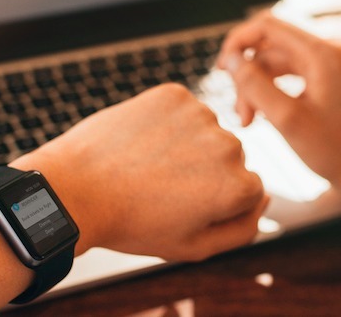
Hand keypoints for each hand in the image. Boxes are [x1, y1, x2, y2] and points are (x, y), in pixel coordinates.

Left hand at [14, 84, 267, 260]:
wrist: (74, 189)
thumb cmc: (133, 223)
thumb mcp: (193, 246)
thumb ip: (242, 228)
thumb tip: (266, 197)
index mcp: (238, 186)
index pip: (248, 190)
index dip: (215, 201)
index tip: (182, 206)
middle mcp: (228, 146)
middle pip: (229, 158)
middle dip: (203, 171)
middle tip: (160, 189)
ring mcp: (201, 115)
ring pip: (205, 132)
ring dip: (186, 145)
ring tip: (147, 166)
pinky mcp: (173, 94)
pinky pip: (181, 109)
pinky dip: (166, 122)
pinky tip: (141, 142)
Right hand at [217, 11, 340, 234]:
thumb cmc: (334, 151)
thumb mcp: (286, 120)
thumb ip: (254, 85)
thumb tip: (230, 60)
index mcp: (323, 52)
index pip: (267, 26)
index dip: (238, 42)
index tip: (220, 69)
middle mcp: (332, 48)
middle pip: (271, 46)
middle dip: (249, 76)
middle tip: (241, 116)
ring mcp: (335, 60)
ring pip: (279, 61)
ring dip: (259, 86)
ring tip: (249, 121)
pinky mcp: (334, 74)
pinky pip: (293, 71)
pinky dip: (275, 89)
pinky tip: (265, 113)